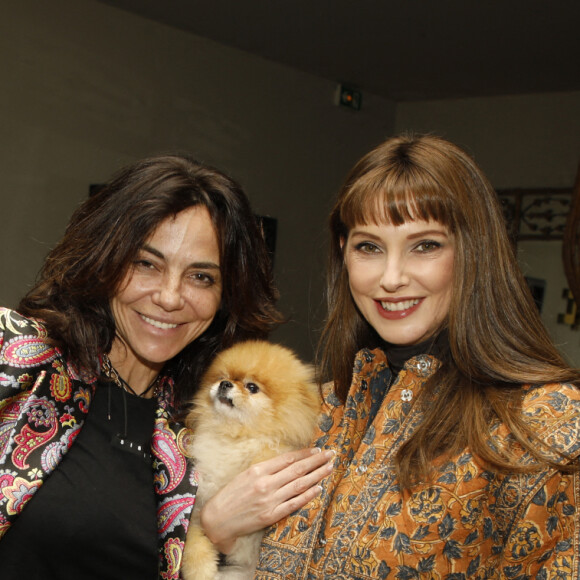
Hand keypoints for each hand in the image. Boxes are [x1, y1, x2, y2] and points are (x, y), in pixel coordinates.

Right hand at [199, 447, 333, 553]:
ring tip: (329, 468)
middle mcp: (266, 483)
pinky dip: (308, 495)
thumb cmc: (231, 495)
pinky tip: (318, 488)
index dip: (305, 454)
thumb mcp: (245, 474)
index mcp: (258, 470)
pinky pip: (294, 503)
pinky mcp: (271, 515)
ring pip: (299, 485)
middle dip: (316, 461)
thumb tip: (287, 462)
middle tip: (331, 454)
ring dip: (317, 475)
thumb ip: (265, 468)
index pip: (288, 459)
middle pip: (297, 470)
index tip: (317, 449)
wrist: (217, 519)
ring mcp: (270, 500)